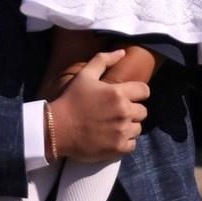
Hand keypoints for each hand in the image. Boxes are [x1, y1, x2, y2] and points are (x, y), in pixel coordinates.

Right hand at [48, 49, 148, 163]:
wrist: (56, 128)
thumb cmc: (71, 99)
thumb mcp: (85, 74)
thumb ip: (104, 60)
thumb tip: (122, 52)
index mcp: (119, 93)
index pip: (145, 91)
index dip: (138, 93)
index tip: (129, 97)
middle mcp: (124, 112)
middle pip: (143, 111)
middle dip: (133, 110)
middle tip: (117, 112)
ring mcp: (122, 132)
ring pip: (138, 128)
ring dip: (129, 126)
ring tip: (114, 125)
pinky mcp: (118, 148)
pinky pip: (132, 144)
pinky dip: (125, 141)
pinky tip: (113, 137)